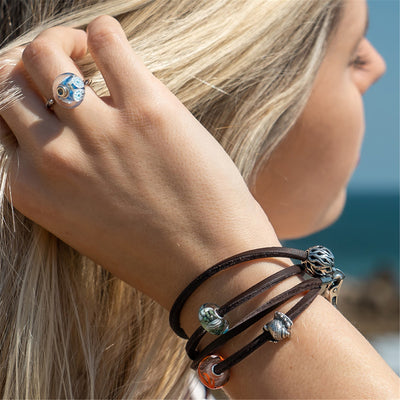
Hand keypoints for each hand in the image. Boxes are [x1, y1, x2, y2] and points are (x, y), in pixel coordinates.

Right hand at [0, 16, 277, 308]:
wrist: (212, 270)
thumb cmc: (155, 253)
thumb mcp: (85, 222)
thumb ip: (64, 175)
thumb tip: (69, 117)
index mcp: (32, 190)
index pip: (0, 120)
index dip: (23, 102)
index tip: (49, 99)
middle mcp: (53, 158)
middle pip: (12, 83)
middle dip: (33, 69)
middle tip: (69, 72)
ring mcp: (98, 132)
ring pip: (44, 54)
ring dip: (62, 45)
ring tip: (89, 57)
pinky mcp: (147, 110)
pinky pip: (106, 41)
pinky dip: (105, 35)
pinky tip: (116, 51)